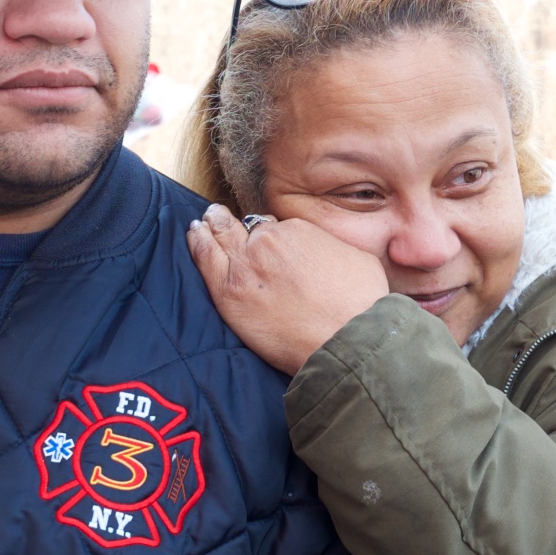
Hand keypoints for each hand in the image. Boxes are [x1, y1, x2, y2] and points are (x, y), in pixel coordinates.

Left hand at [185, 204, 389, 376]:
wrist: (347, 339)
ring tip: (203, 222)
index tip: (267, 243)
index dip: (271, 237)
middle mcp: (268, 241)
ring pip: (221, 236)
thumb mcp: (357, 258)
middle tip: (219, 215)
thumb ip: (331, 248)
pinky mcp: (229, 292)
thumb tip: (324, 251)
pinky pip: (205, 258)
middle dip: (230, 220)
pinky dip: (196, 242)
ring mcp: (246, 264)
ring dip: (210, 226)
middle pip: (245, 227)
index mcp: (298, 230)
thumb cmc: (362, 305)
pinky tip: (193, 234)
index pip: (274, 229)